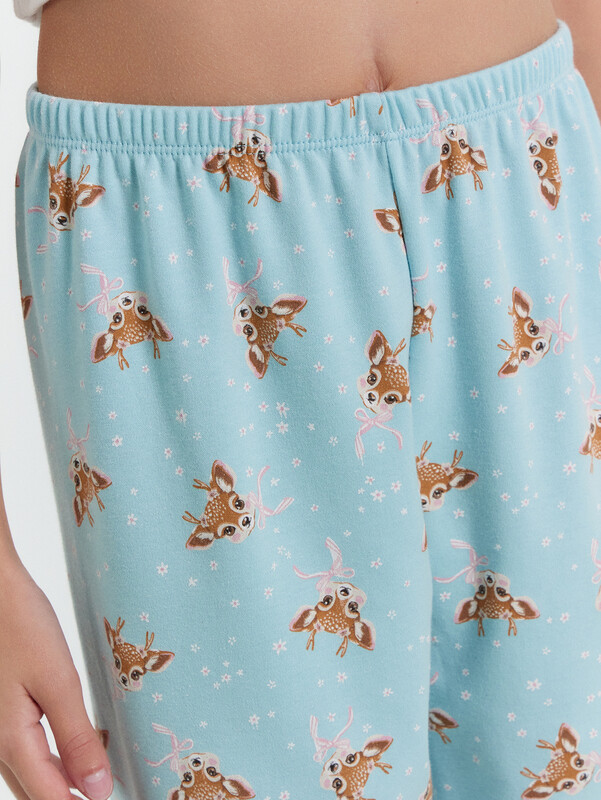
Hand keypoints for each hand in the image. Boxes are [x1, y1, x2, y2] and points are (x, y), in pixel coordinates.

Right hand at [0, 563, 112, 799]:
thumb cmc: (21, 626)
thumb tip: (98, 790)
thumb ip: (77, 736)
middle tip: (111, 787)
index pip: (50, 798)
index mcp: (11, 742)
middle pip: (37, 791)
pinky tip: (76, 745)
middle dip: (72, 796)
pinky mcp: (2, 710)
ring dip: (63, 779)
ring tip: (101, 772)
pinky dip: (53, 757)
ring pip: (30, 773)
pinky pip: (25, 751)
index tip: (116, 797)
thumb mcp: (57, 680)